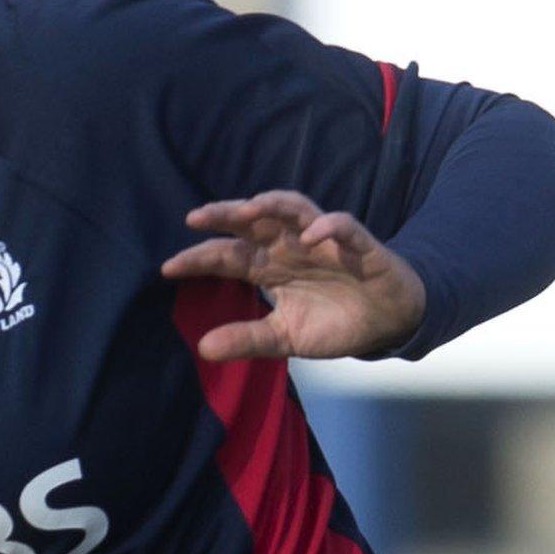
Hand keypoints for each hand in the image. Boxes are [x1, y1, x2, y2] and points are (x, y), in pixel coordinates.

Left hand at [161, 190, 425, 360]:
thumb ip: (248, 339)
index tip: (167, 268)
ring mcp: (324, 242)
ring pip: (295, 209)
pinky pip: (343, 227)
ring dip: (273, 205)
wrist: (387, 322)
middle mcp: (291, 246)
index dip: (199, 258)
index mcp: (270, 267)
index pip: (227, 255)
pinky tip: (311, 237)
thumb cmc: (333, 321)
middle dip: (226, 214)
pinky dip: (328, 227)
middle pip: (254, 220)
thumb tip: (202, 348)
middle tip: (196, 217)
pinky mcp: (359, 245)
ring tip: (249, 208)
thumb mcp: (285, 337)